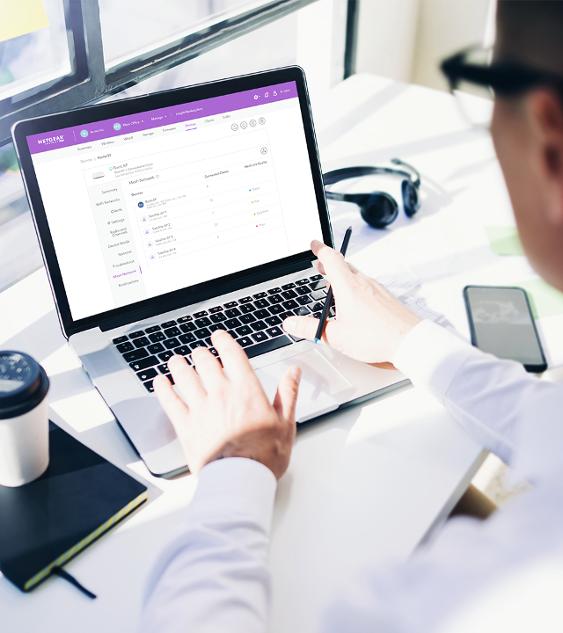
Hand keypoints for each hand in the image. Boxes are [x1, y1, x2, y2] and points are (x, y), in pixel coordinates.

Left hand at [154, 330, 300, 478]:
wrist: (240, 480)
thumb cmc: (264, 456)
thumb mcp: (286, 423)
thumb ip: (287, 393)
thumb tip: (293, 372)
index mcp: (246, 390)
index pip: (232, 354)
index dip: (223, 341)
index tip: (219, 337)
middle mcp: (221, 393)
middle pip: (205, 361)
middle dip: (202, 354)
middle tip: (200, 353)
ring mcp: (201, 407)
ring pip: (184, 375)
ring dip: (179, 365)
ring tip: (177, 361)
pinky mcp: (185, 425)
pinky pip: (169, 400)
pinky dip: (163, 388)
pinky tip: (159, 381)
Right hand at [283, 240, 420, 363]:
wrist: (410, 341)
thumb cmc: (376, 337)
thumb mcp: (336, 336)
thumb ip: (311, 328)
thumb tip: (291, 323)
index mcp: (348, 287)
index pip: (331, 258)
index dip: (320, 249)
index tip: (313, 244)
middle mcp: (364, 282)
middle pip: (344, 264)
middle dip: (329, 263)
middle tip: (319, 264)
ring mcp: (377, 289)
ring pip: (356, 275)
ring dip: (342, 276)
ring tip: (334, 285)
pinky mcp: (386, 297)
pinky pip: (366, 285)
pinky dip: (355, 286)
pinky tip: (354, 302)